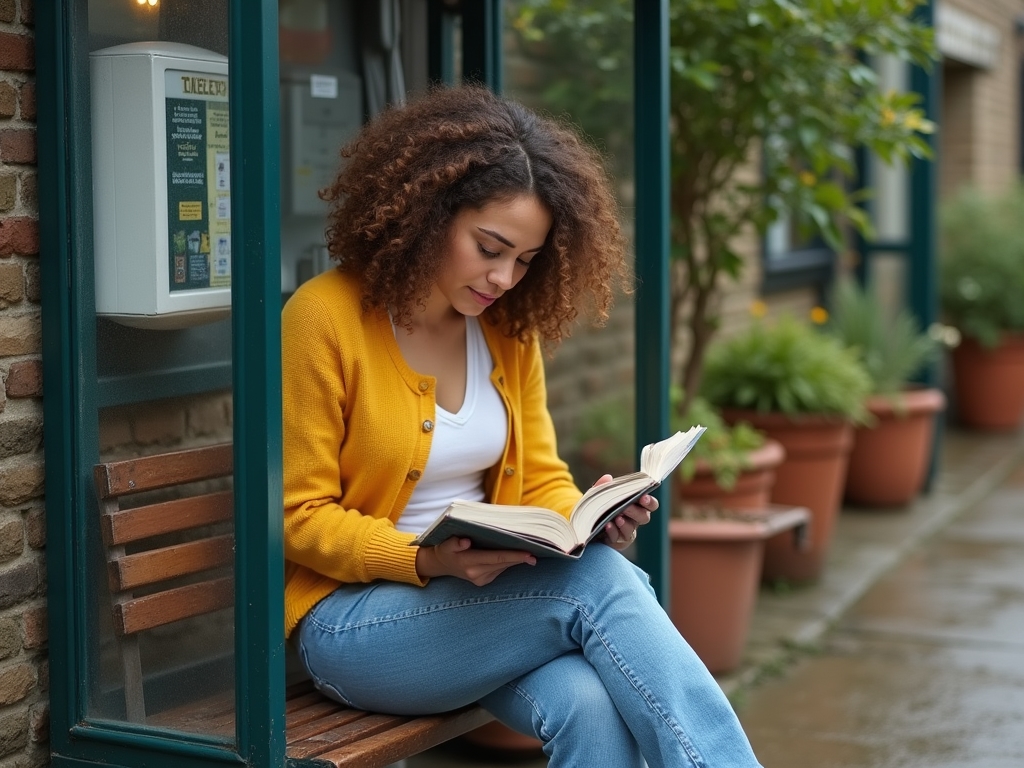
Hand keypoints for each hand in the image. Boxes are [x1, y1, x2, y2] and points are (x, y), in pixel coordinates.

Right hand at [416, 536, 535, 584]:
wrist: (440, 564)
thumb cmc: (445, 548)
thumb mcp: (446, 543)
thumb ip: (455, 542)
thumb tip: (465, 541)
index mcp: (468, 562)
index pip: (496, 558)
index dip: (514, 556)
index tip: (530, 554)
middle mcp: (476, 574)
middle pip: (504, 563)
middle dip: (521, 557)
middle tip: (540, 549)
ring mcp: (480, 579)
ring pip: (504, 567)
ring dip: (517, 559)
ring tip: (533, 549)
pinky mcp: (483, 581)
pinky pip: (500, 569)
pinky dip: (508, 561)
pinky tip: (518, 554)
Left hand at [592, 474, 657, 551]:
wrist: (587, 522)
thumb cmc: (599, 506)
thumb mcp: (598, 494)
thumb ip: (603, 486)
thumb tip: (607, 478)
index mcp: (636, 505)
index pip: (651, 505)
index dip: (650, 502)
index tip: (643, 497)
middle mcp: (634, 520)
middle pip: (644, 517)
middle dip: (636, 512)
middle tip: (626, 507)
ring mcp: (627, 532)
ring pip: (632, 530)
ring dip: (625, 524)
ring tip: (617, 518)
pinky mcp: (617, 542)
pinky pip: (618, 539)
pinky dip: (613, 532)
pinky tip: (608, 526)